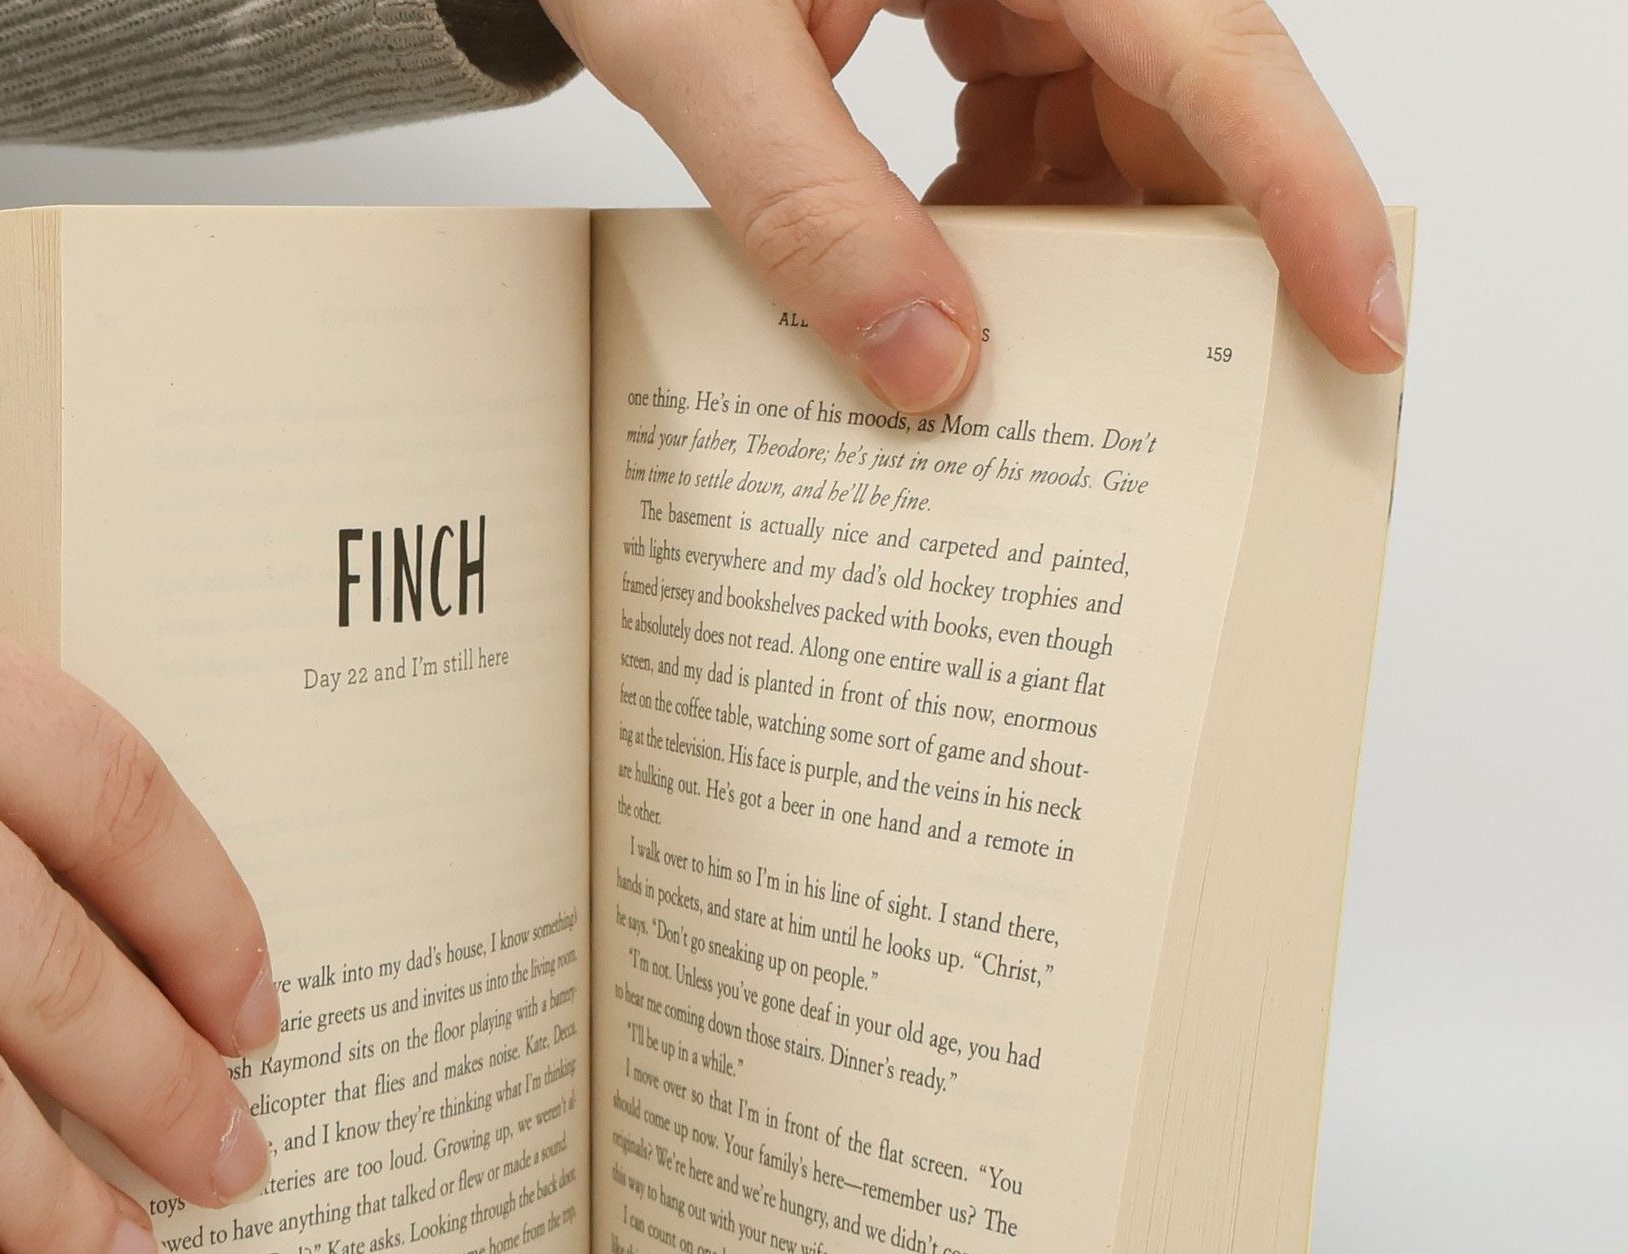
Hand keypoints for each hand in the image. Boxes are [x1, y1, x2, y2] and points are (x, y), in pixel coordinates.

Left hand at [539, 0, 1405, 408]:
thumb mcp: (704, 47)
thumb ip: (806, 204)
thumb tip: (928, 368)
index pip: (1215, 49)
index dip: (1304, 192)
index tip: (1362, 322)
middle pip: (1184, 106)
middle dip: (1178, 258)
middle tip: (1177, 401)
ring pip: (1115, 132)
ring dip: (1074, 253)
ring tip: (1022, 359)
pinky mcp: (983, 11)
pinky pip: (1037, 130)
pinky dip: (1004, 221)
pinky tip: (942, 284)